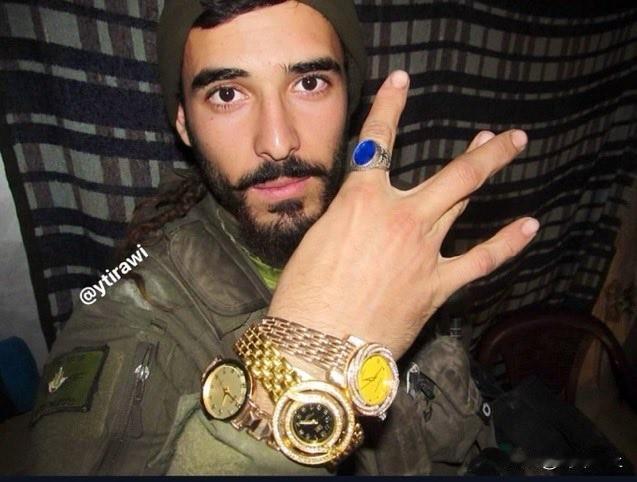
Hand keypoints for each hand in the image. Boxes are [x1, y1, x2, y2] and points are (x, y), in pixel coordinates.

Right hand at [269, 70, 538, 358]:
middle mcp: (400, 217)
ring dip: (487, 173)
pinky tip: (529, 225)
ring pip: (465, 201)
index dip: (389, 106)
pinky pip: (481, 259)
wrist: (317, 347)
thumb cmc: (303, 295)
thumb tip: (362, 214)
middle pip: (454, 175)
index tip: (401, 81)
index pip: (377, 143)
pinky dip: (508, 242)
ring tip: (506, 149)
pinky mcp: (437, 285)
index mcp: (361, 201)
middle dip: (485, 150)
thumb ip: (347, 219)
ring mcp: (424, 250)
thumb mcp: (316, 241)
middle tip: (505, 136)